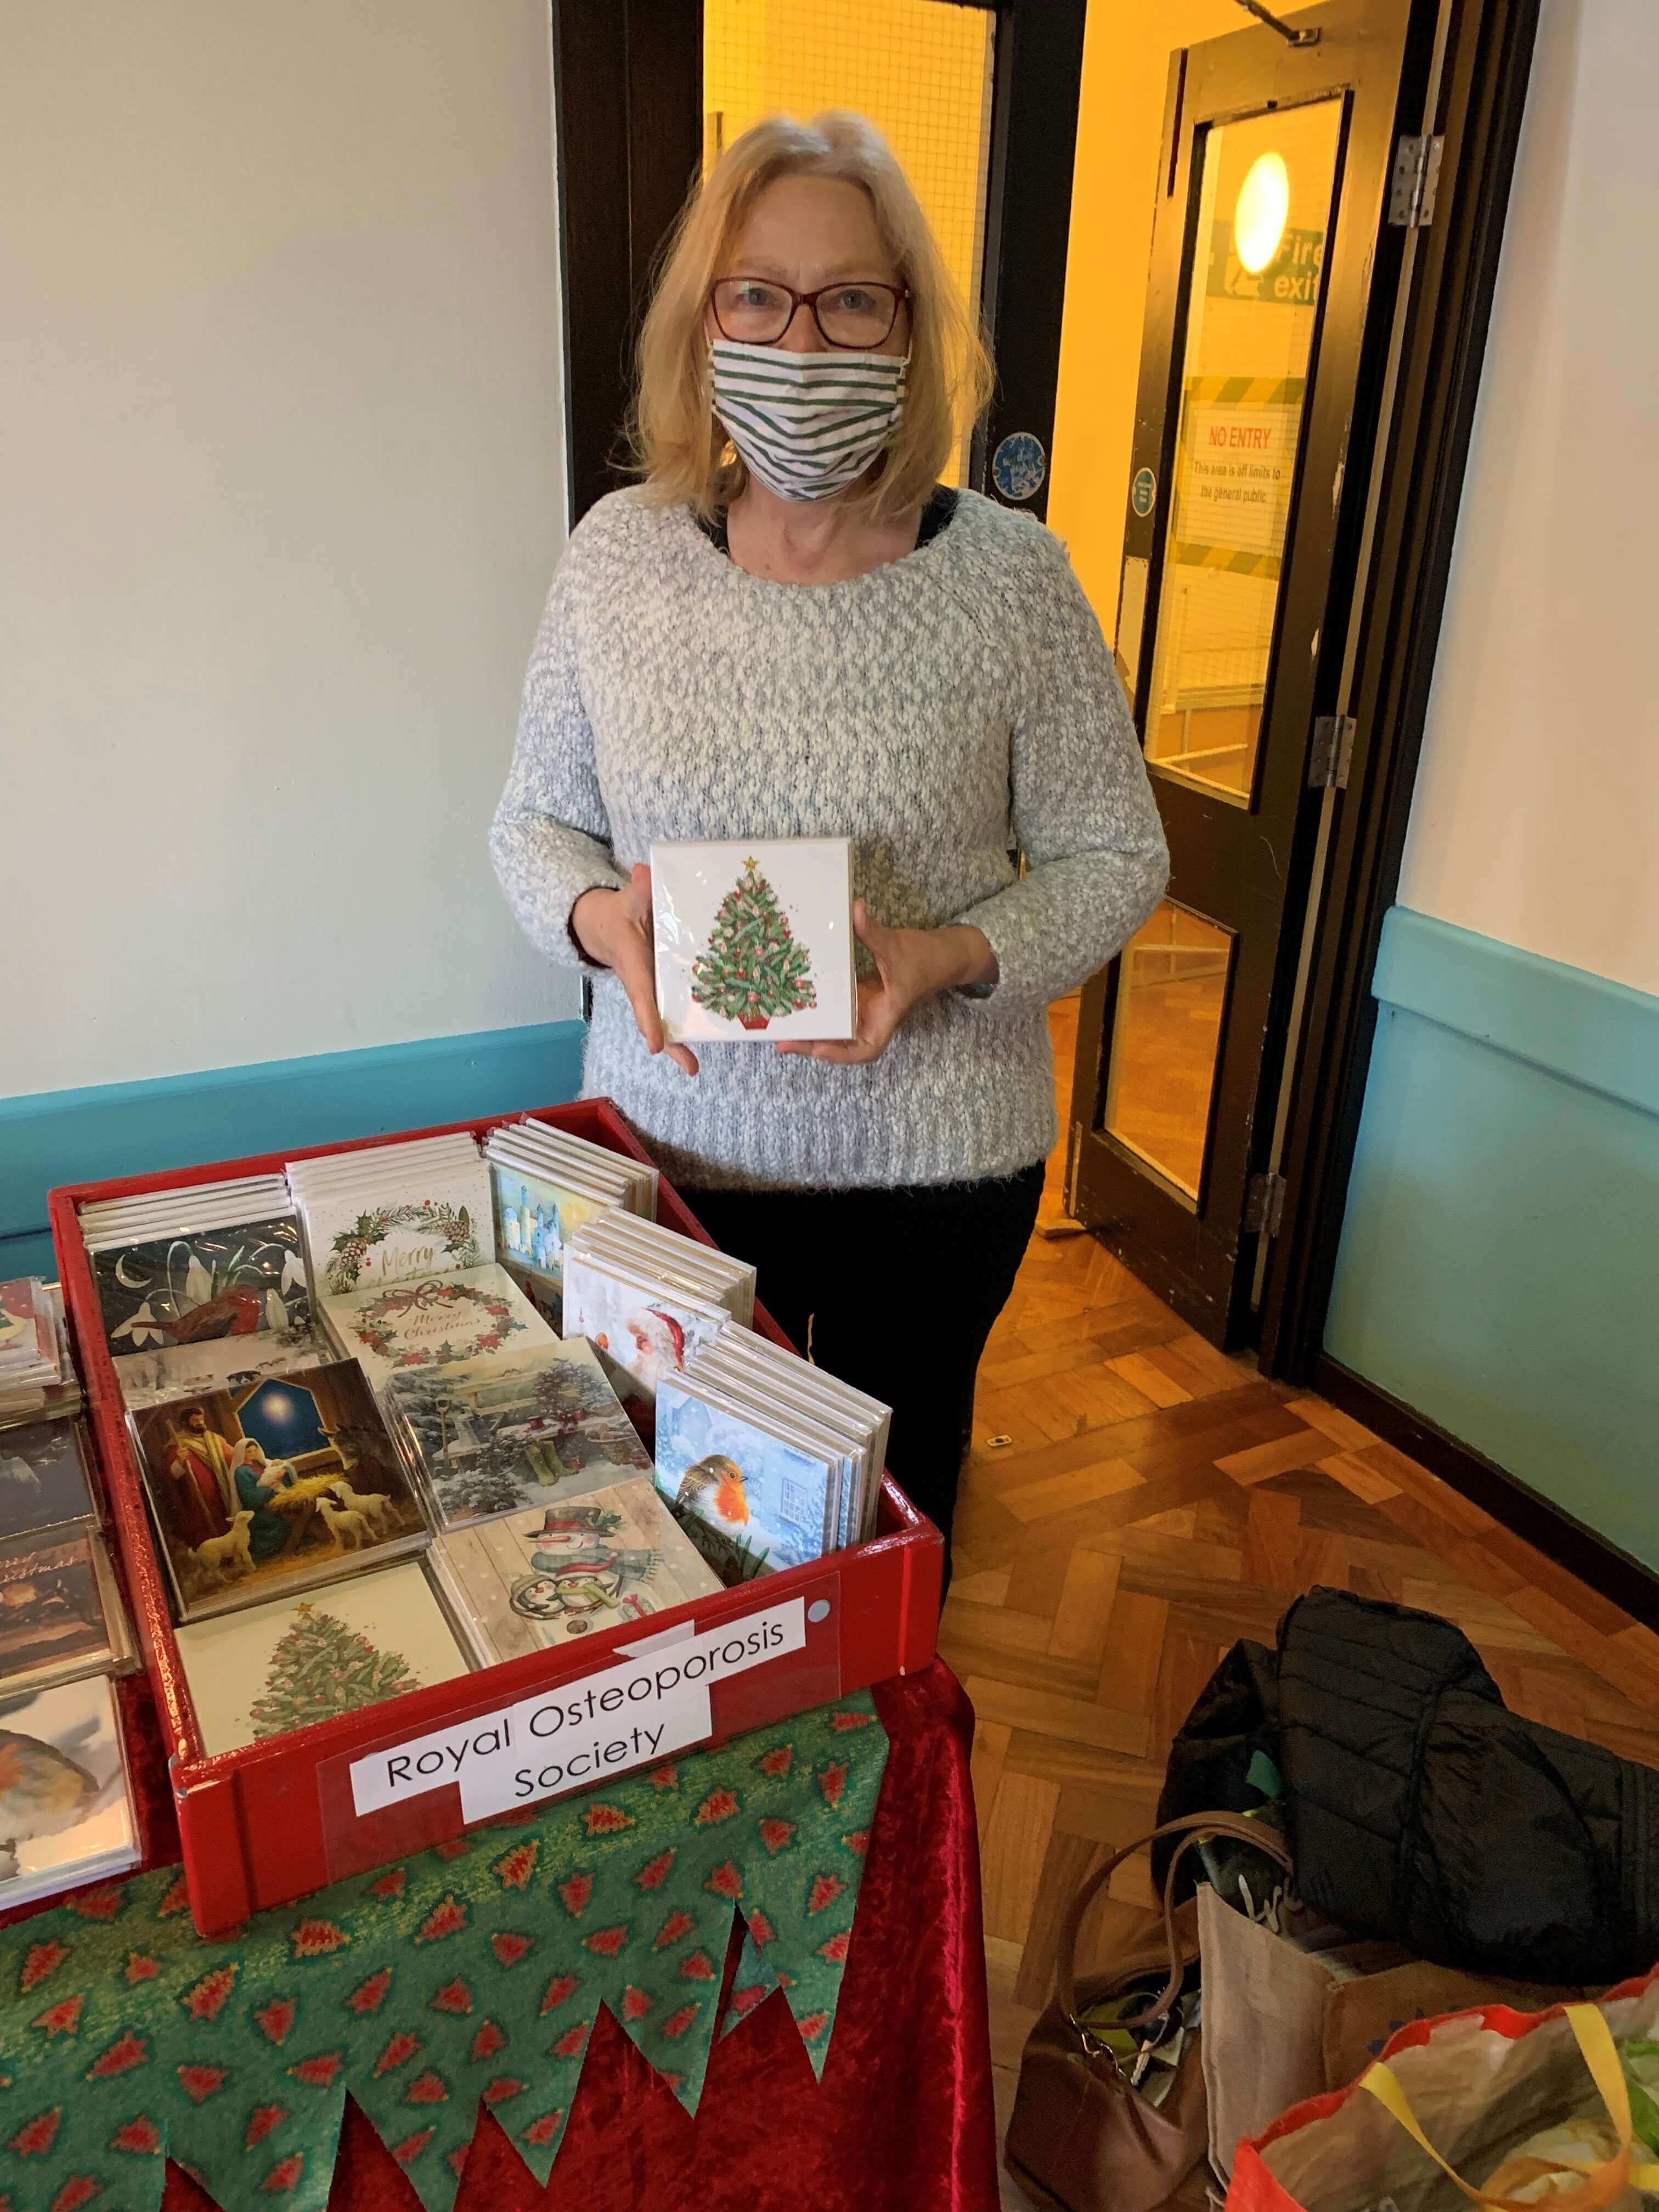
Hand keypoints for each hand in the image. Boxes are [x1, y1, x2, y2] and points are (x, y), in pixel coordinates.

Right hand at [571, 864, 698, 1077]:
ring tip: (694, 1066)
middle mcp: (647, 984)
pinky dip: (696, 1019)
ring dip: (680, 1041)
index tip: (654, 1044)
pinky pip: (682, 1005)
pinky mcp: (671, 986)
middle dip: (669, 1043)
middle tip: (689, 1066)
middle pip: (654, 1019)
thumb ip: (638, 889)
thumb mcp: (628, 900)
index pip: (641, 995)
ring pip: (668, 1018)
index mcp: (634, 966)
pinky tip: (720, 1029)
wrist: (608, 926)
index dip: (649, 1019)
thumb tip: (643, 872)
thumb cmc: (622, 914)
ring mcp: (658, 989)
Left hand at [776, 903, 996, 1065]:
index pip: (866, 1048)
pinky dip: (820, 1012)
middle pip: (843, 1044)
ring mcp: (867, 1009)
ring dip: (813, 1032)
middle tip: (782, 1042)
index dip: (842, 1054)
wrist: (943, 956)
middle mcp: (875, 1017)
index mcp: (887, 1014)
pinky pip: (838, 1010)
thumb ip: (873, 931)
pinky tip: (798, 1006)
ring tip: (782, 1029)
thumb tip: (856, 909)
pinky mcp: (862, 997)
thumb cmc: (925, 958)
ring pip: (838, 1030)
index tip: (819, 1048)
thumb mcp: (897, 945)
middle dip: (814, 1045)